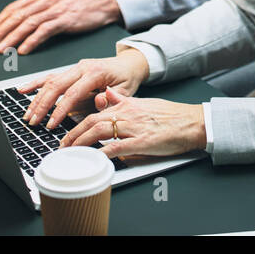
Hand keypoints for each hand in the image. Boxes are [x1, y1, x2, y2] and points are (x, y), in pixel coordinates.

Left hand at [0, 0, 122, 54]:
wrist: (104, 1)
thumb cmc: (80, 3)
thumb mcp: (55, 0)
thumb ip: (37, 8)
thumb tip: (17, 23)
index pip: (13, 8)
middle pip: (17, 15)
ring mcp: (56, 8)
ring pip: (27, 23)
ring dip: (12, 38)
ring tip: (1, 49)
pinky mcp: (66, 18)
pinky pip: (44, 30)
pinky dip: (32, 41)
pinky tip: (24, 49)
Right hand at [19, 51, 149, 128]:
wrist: (128, 64)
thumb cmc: (126, 78)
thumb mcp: (125, 91)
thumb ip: (111, 99)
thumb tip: (98, 102)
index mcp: (95, 72)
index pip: (73, 93)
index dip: (60, 110)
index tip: (51, 124)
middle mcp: (82, 67)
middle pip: (56, 85)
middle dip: (42, 105)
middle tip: (34, 121)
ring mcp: (75, 68)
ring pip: (50, 81)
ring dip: (37, 98)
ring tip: (28, 114)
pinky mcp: (70, 71)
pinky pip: (50, 76)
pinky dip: (36, 83)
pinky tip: (23, 90)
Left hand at [60, 86, 206, 158]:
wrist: (191, 122)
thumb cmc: (170, 116)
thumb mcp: (143, 103)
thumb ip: (122, 100)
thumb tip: (106, 94)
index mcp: (127, 105)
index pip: (94, 112)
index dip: (76, 123)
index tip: (67, 134)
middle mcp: (127, 114)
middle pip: (92, 122)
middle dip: (73, 134)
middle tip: (62, 146)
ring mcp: (134, 128)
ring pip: (99, 132)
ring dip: (81, 142)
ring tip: (71, 153)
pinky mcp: (142, 142)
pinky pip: (117, 146)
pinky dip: (103, 153)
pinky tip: (94, 159)